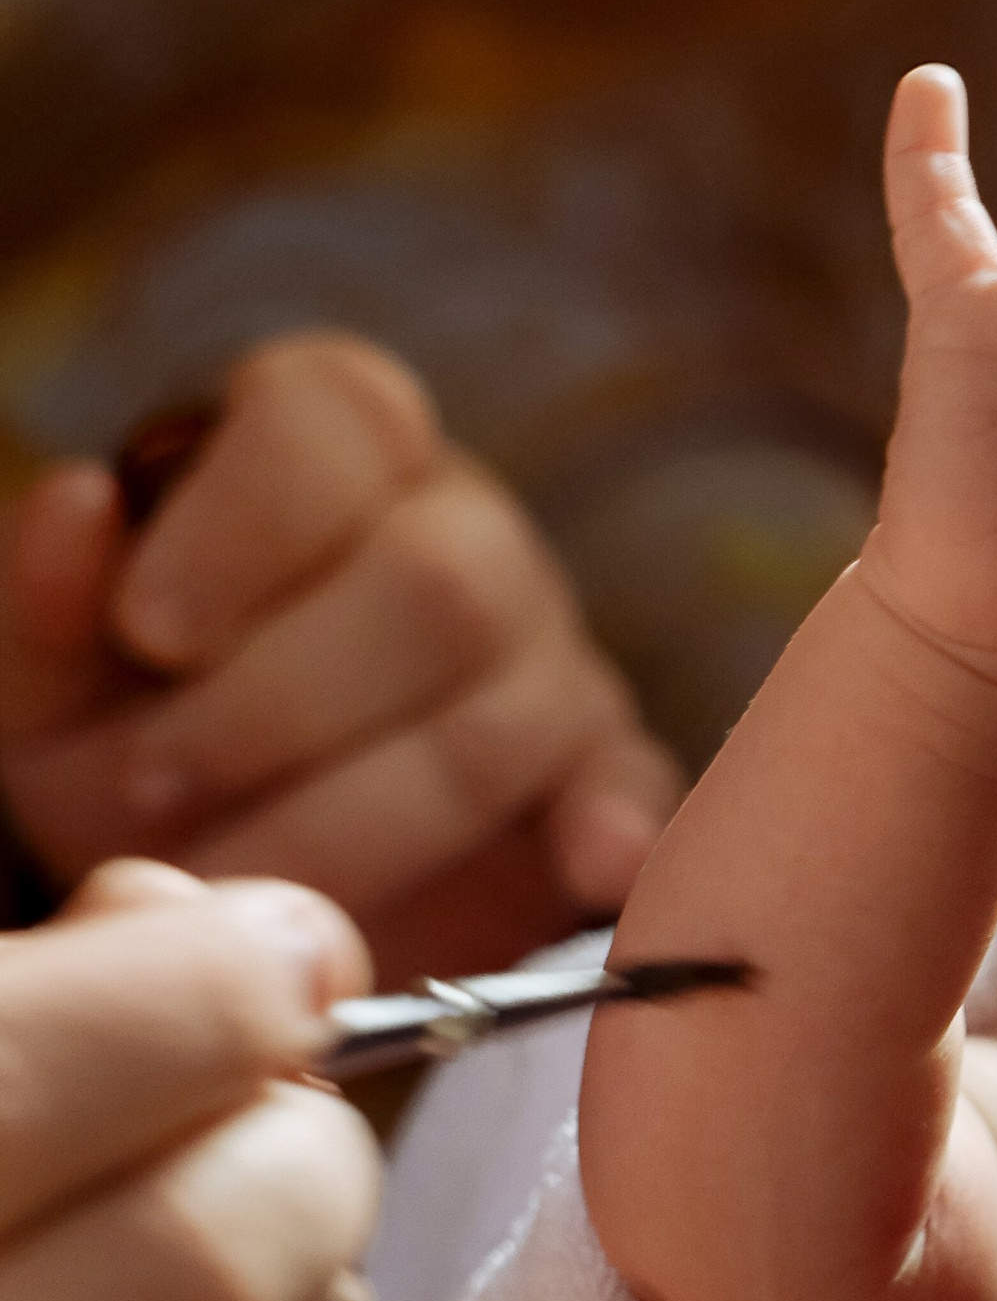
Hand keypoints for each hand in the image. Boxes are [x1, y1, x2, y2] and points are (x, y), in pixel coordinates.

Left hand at [0, 336, 682, 982]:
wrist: (222, 877)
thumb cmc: (137, 744)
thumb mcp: (50, 685)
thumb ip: (42, 601)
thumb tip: (80, 503)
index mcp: (328, 456)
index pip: (334, 413)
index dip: (246, 519)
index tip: (150, 632)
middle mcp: (461, 532)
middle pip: (438, 581)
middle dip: (281, 708)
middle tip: (156, 788)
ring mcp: (547, 656)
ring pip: (505, 712)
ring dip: (358, 819)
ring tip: (242, 886)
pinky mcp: (599, 777)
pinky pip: (634, 788)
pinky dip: (615, 826)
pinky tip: (587, 867)